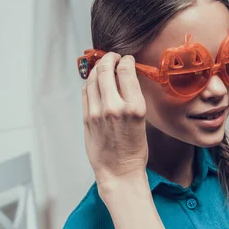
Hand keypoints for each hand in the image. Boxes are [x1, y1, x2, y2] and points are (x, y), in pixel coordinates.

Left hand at [82, 52, 147, 188]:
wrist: (119, 171)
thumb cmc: (134, 150)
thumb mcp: (142, 121)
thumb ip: (132, 98)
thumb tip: (125, 78)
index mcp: (134, 107)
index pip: (126, 71)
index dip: (125, 60)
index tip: (127, 59)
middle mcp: (114, 107)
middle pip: (106, 70)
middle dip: (109, 59)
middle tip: (113, 56)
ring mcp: (98, 112)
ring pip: (93, 79)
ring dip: (98, 68)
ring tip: (103, 66)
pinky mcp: (87, 118)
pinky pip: (86, 92)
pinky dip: (90, 83)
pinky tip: (95, 82)